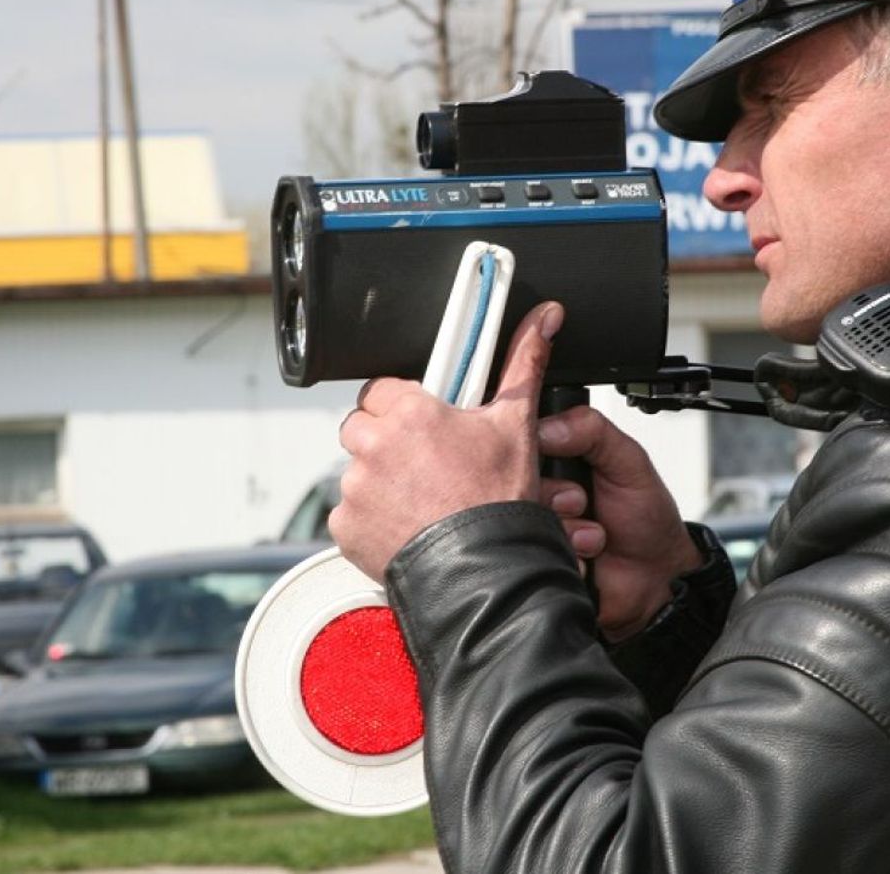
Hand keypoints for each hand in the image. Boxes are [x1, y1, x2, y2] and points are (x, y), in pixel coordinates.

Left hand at [328, 301, 562, 581]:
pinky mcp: (346, 527)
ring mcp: (355, 488)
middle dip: (387, 441)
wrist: (485, 570)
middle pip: (363, 428)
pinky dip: (372, 520)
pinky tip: (407, 526)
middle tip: (425, 464)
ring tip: (421, 500)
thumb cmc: (498, 501)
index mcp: (409, 411)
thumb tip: (544, 319)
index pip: (383, 389)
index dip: (405, 407)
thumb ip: (524, 363)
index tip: (424, 425)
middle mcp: (374, 445)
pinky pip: (350, 514)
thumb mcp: (516, 423)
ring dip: (380, 481)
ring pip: (356, 471)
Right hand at [537, 407, 701, 640]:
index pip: (523, 441)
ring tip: (593, 534)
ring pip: (523, 518)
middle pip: (515, 480)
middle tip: (582, 501)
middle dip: (555, 494)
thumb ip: (593, 431)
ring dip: (564, 528)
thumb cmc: (646, 518)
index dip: (534, 451)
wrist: (655, 578)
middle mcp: (543, 489)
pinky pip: (530, 552)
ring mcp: (537, 525)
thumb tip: (547, 426)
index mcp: (560, 458)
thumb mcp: (629, 462)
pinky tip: (585, 557)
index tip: (557, 461)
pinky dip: (563, 554)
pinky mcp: (535, 558)